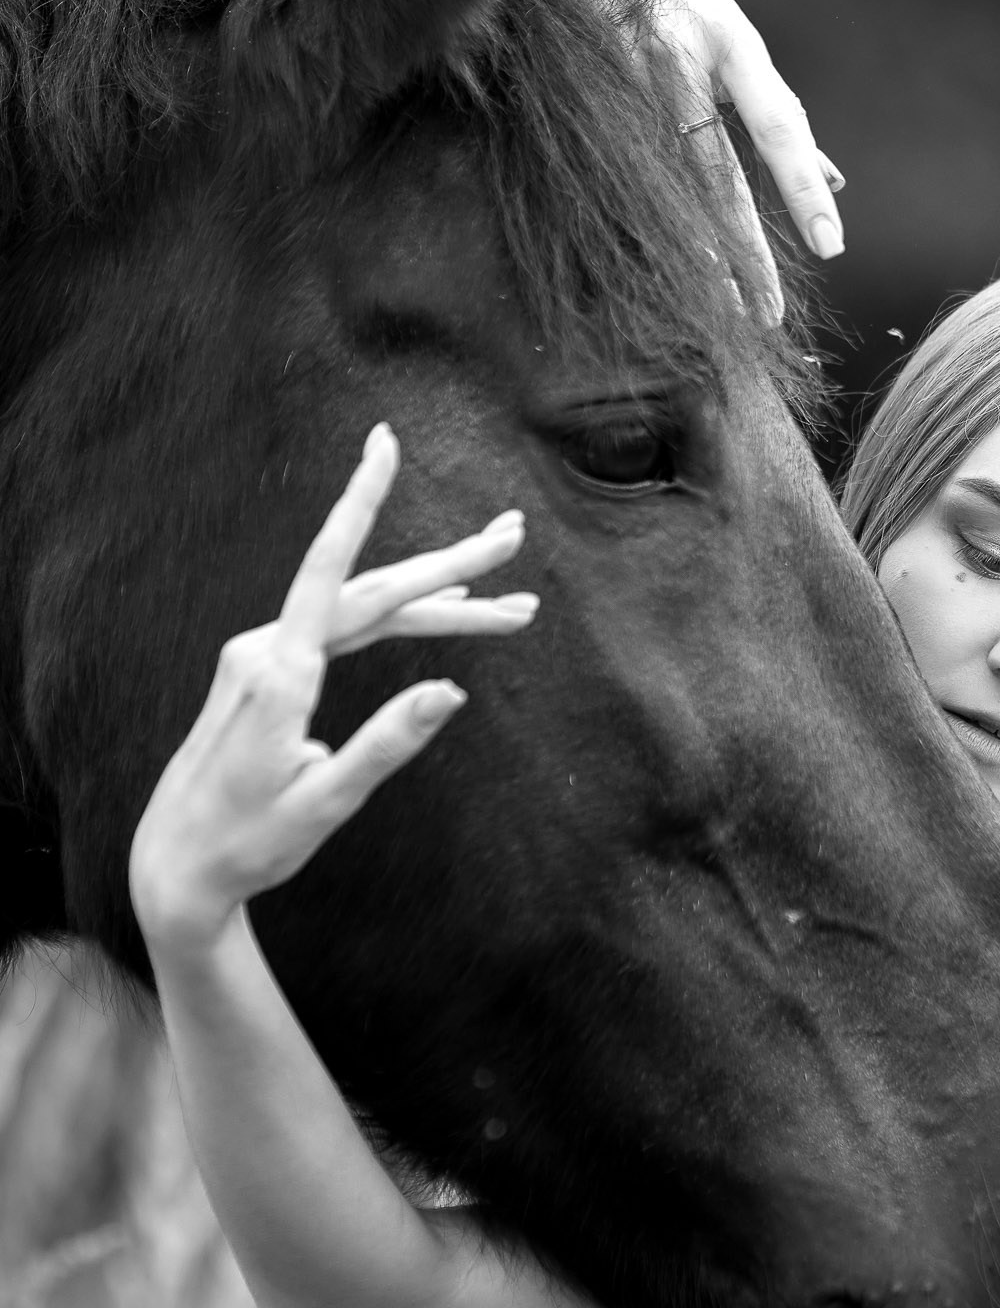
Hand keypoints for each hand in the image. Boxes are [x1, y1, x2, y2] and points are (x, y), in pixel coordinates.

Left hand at [129, 426, 534, 952]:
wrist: (175, 864)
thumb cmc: (248, 844)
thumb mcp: (325, 805)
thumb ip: (386, 745)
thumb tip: (450, 692)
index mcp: (280, 676)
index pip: (331, 570)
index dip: (360, 501)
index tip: (383, 444)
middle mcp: (267, 651)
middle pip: (372, 592)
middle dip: (452, 567)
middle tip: (515, 536)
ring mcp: (264, 657)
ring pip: (364, 614)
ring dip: (435, 603)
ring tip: (510, 601)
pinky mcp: (267, 672)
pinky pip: (343, 631)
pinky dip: (396, 621)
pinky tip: (439, 609)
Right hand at [569, 0, 844, 321]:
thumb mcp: (732, 38)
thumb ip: (775, 110)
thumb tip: (834, 179)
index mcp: (732, 42)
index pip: (779, 126)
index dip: (802, 188)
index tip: (832, 243)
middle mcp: (682, 55)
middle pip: (717, 169)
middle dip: (744, 246)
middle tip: (767, 311)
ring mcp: (623, 68)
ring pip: (661, 174)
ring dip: (689, 241)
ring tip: (714, 299)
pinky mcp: (576, 80)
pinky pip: (610, 161)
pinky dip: (634, 210)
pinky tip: (645, 259)